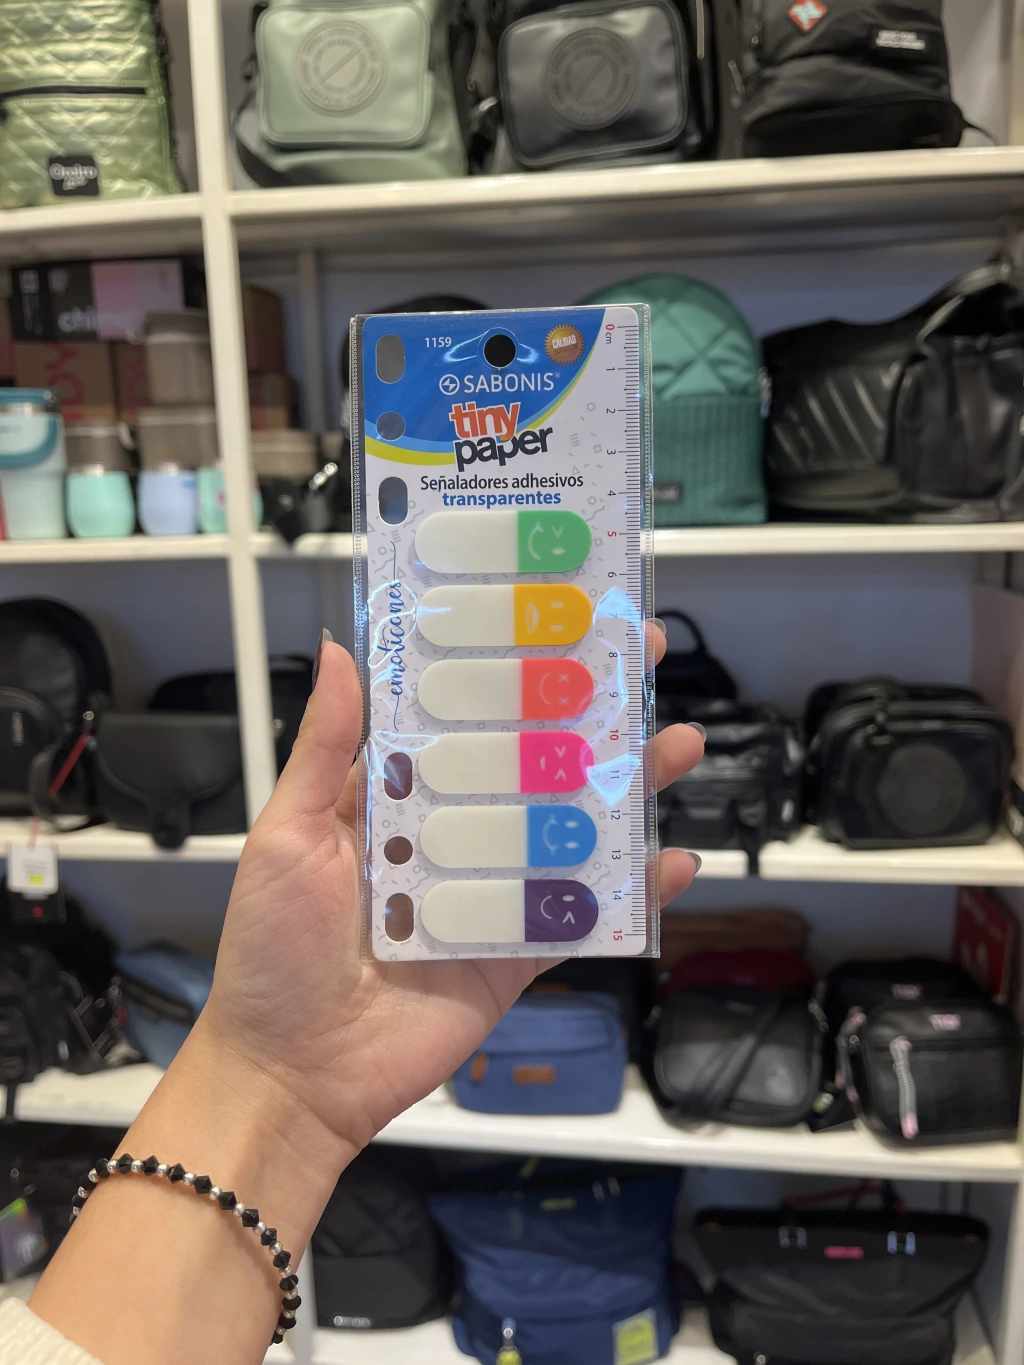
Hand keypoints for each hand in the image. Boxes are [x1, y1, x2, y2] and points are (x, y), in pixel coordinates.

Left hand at [203, 625, 703, 1174]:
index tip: (553, 617)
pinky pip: (581, 919)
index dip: (509, 667)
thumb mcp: (288, 837)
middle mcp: (451, 835)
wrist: (293, 1076)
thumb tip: (336, 647)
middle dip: (589, 713)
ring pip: (571, 830)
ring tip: (679, 745)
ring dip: (627, 791)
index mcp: (395, 796)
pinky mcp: (517, 956)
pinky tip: (674, 864)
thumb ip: (323, 749)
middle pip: (533, 762)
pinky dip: (632, 896)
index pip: (463, 715)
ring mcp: (491, 895)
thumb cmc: (272, 952)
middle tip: (642, 658)